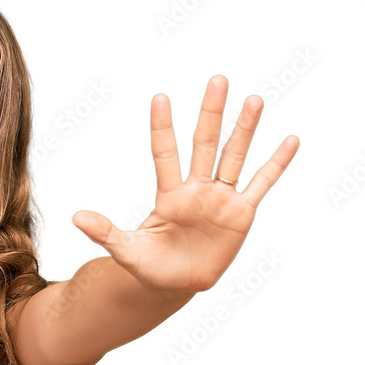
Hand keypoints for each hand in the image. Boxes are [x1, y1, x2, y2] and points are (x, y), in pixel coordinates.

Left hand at [72, 75, 299, 297]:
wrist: (175, 285)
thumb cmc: (149, 266)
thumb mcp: (125, 251)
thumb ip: (104, 232)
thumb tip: (75, 217)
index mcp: (168, 196)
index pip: (165, 154)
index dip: (162, 128)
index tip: (160, 98)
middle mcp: (196, 190)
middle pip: (205, 145)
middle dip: (211, 114)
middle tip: (218, 80)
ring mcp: (220, 200)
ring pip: (234, 157)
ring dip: (245, 130)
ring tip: (253, 100)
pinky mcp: (241, 214)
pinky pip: (260, 184)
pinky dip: (275, 164)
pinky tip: (289, 140)